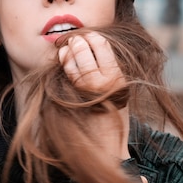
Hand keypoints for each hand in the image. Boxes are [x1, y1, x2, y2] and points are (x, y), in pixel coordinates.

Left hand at [58, 32, 129, 159]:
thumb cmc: (112, 117)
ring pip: (73, 58)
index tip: (89, 36)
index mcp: (118, 78)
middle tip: (75, 40)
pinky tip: (63, 60)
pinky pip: (65, 73)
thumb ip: (109, 69)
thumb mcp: (119, 90)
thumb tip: (92, 44)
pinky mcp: (73, 96)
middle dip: (78, 41)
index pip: (102, 45)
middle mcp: (103, 81)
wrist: (105, 145)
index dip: (93, 37)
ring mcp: (86, 89)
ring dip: (69, 50)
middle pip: (85, 48)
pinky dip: (63, 63)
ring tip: (67, 48)